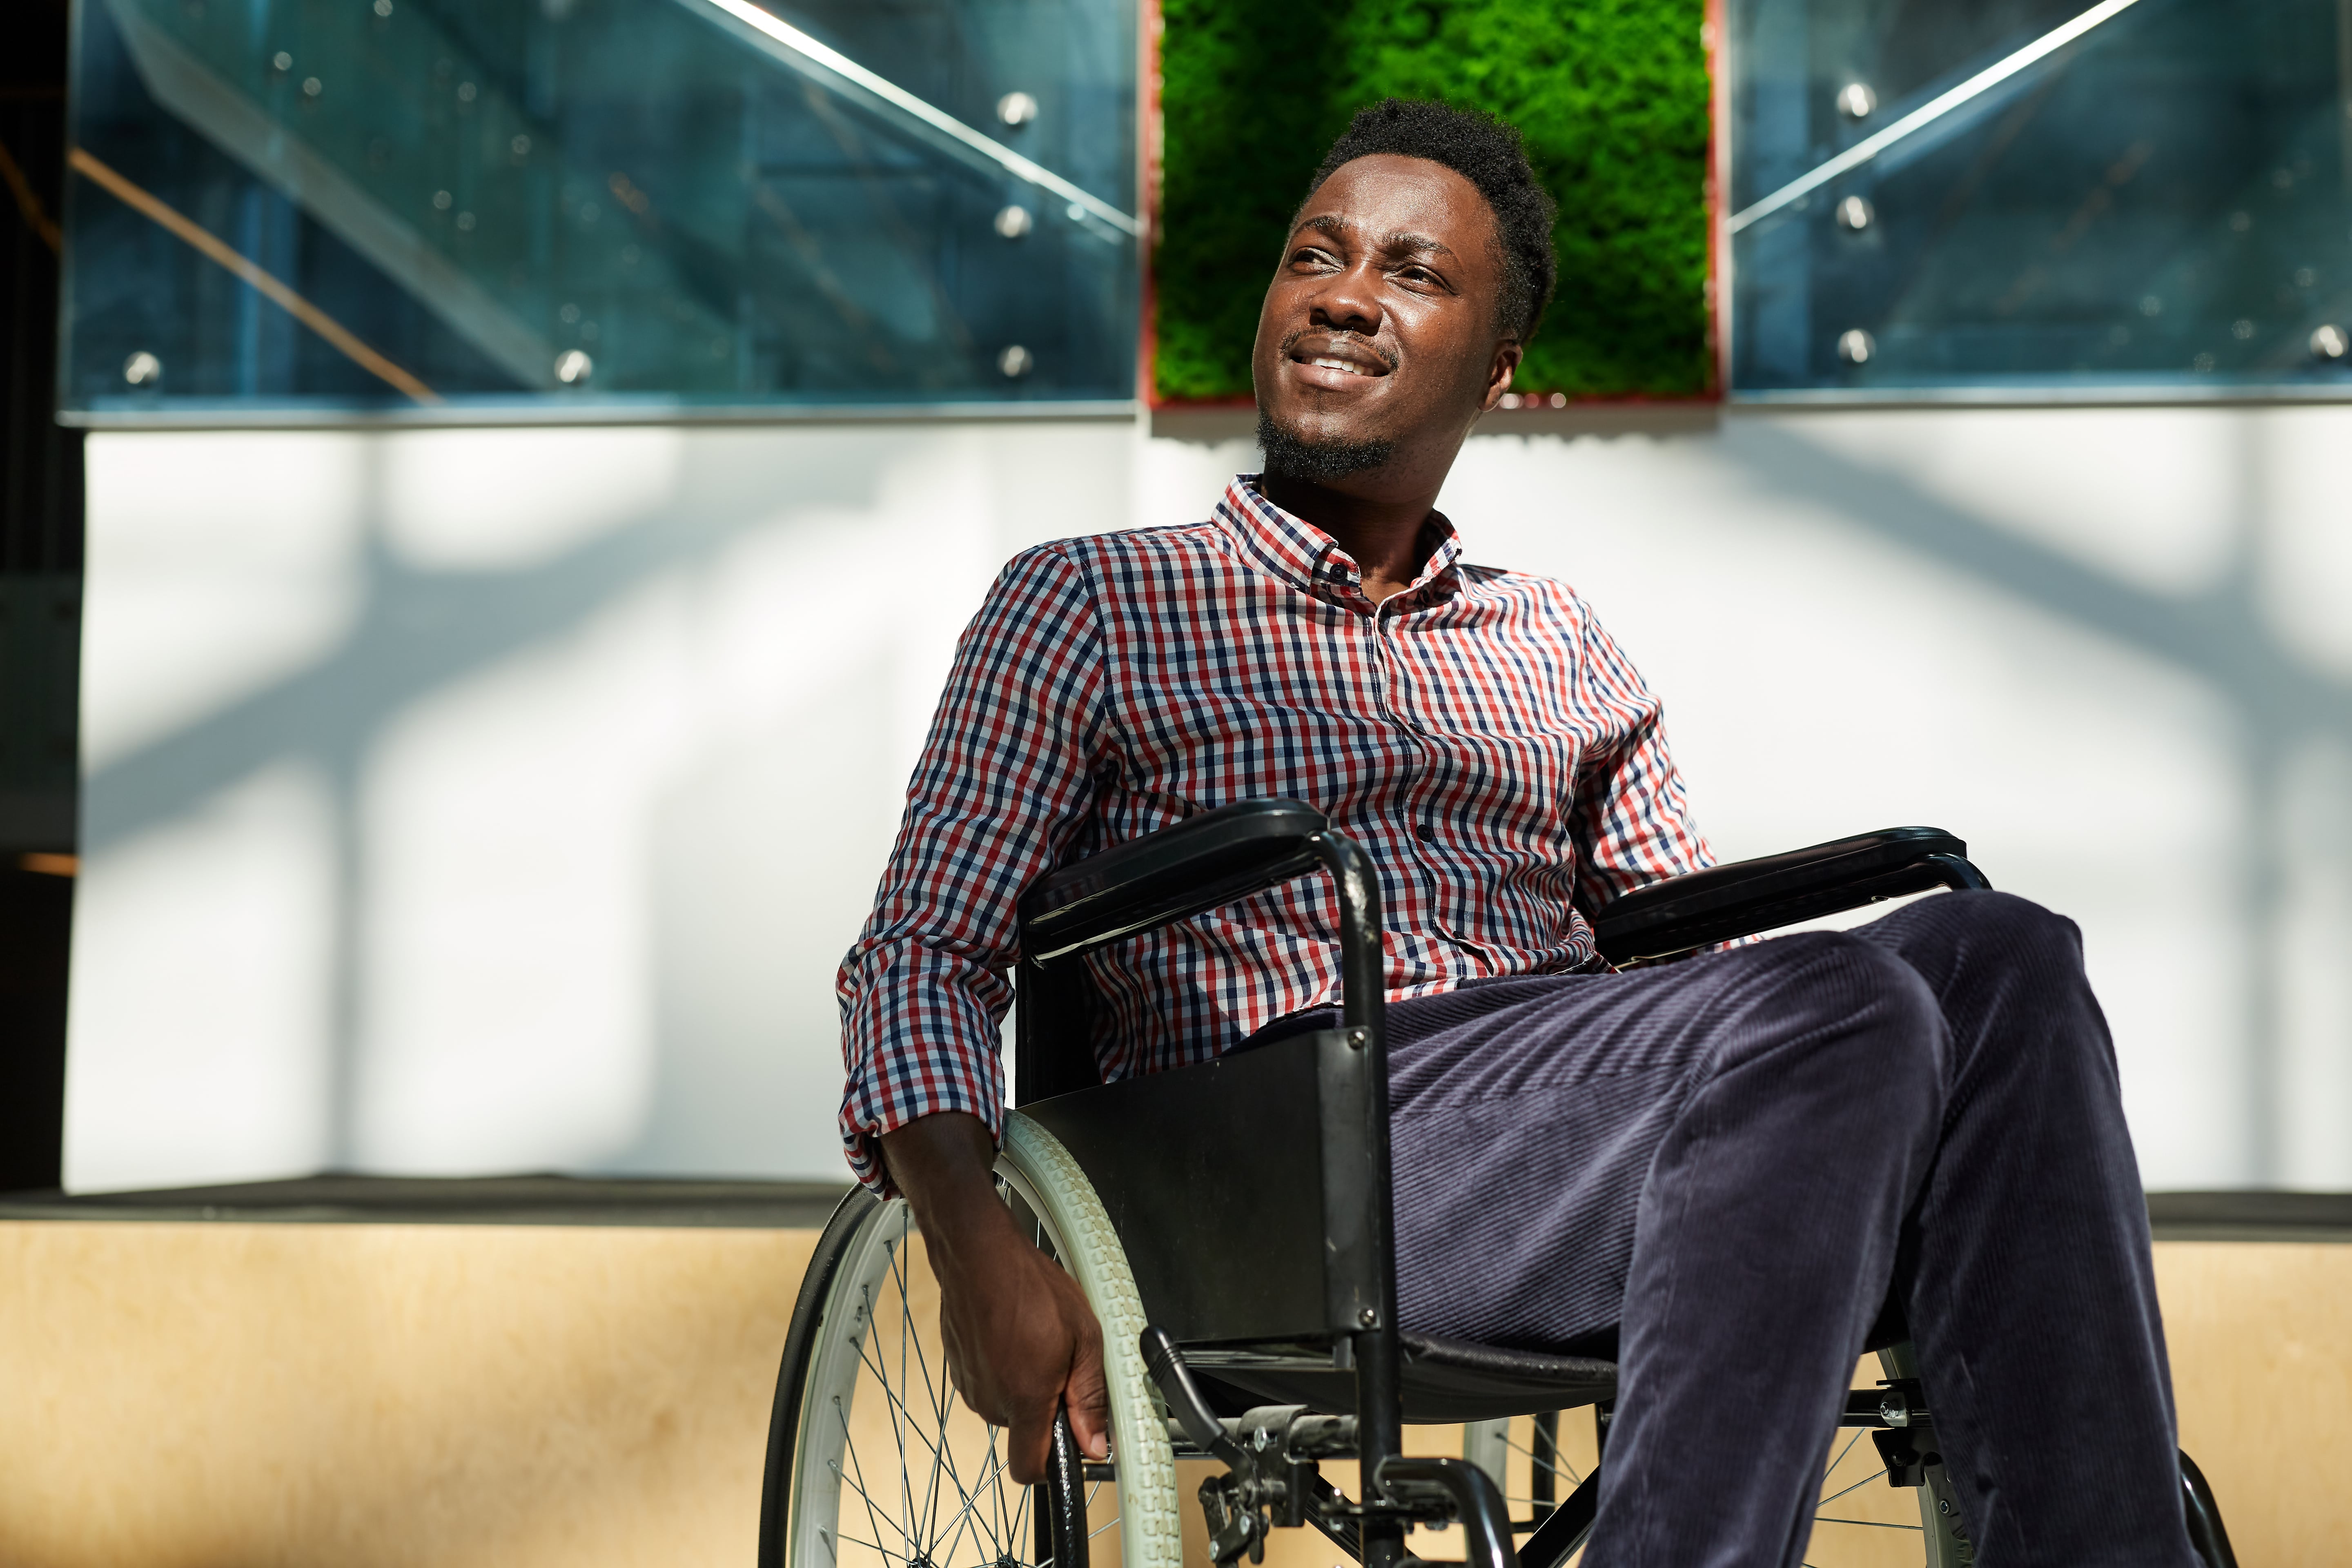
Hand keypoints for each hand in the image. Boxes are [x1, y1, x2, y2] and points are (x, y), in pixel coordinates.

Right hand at [880, 1113, 1110, 1484]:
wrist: (978, 1252)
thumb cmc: (1030, 1286)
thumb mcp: (1084, 1338)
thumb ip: (1090, 1397)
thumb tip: (1096, 1445)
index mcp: (1025, 1399)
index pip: (1030, 1469)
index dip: (1054, 1465)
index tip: (1072, 1439)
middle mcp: (992, 1400)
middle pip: (1024, 1431)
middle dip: (1045, 1406)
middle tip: (1060, 1361)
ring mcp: (970, 1385)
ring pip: (1006, 1404)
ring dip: (1024, 1383)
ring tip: (1035, 1338)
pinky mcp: (958, 1367)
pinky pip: (988, 1382)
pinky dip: (1003, 1366)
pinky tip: (1013, 1332)